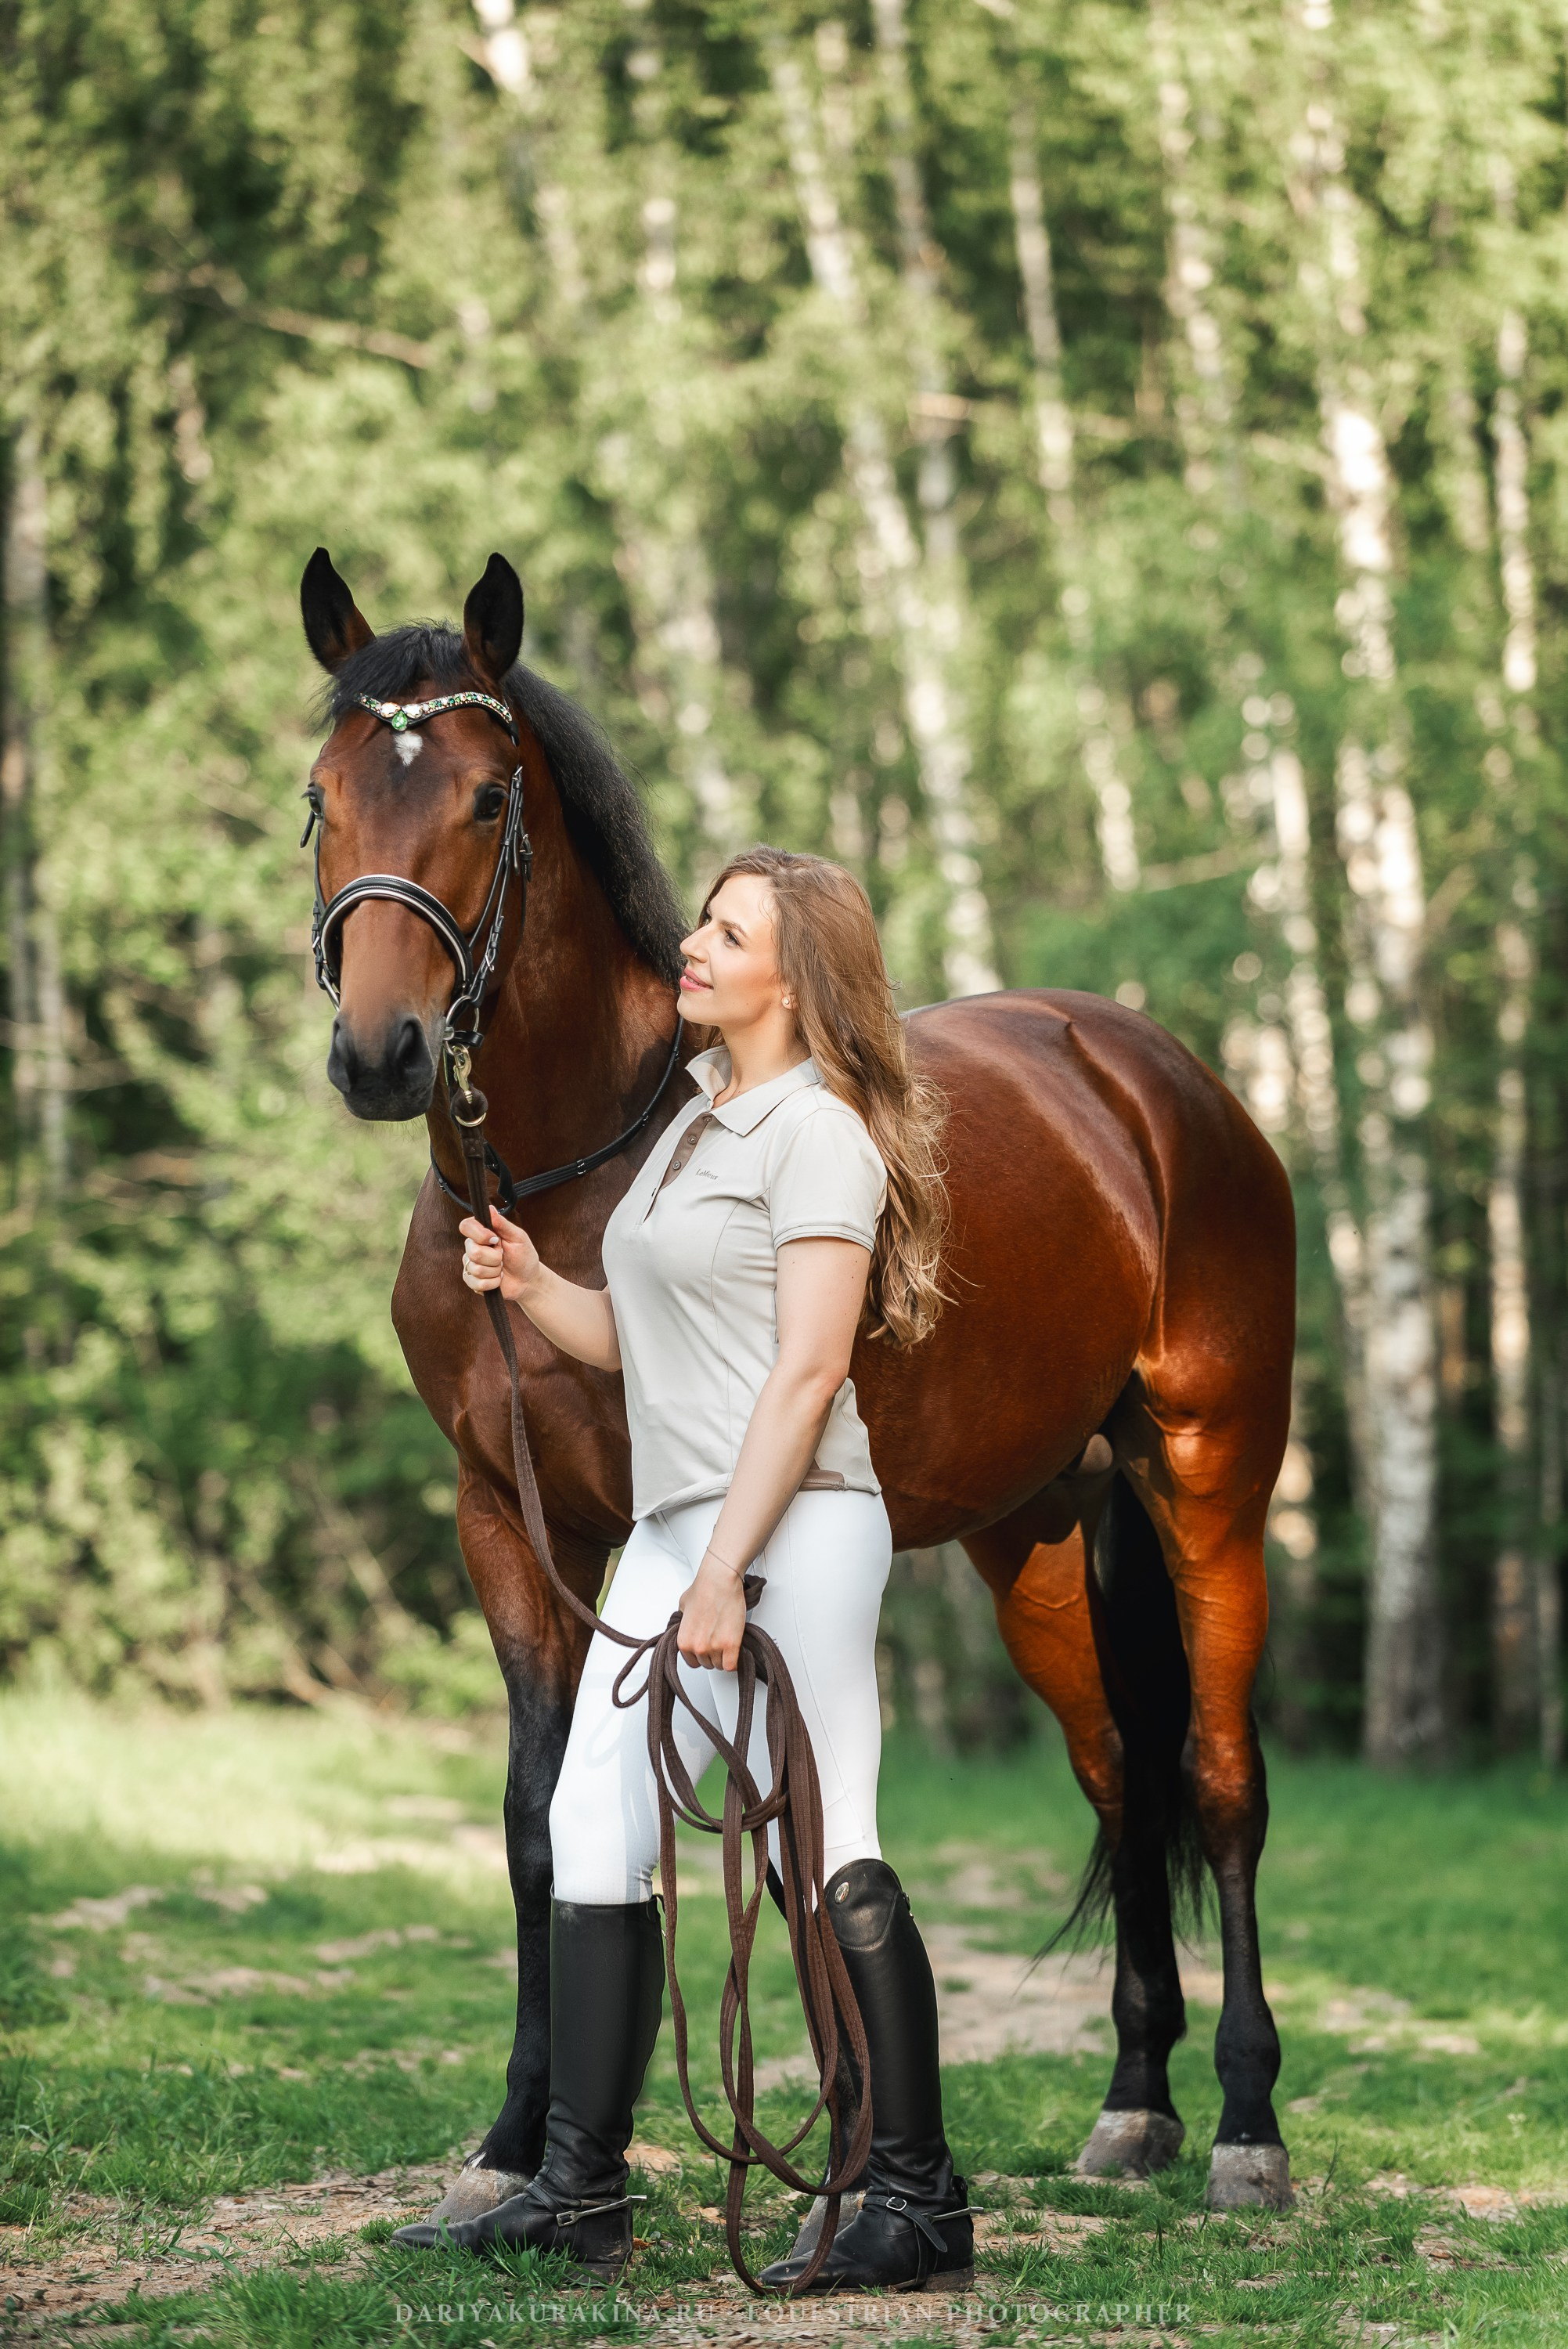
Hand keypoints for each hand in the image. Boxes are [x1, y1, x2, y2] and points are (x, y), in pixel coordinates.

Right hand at [459, 1206, 540, 1303]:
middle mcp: (472, 1247)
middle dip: (494, 1257)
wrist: (528, 1280)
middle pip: (473, 1251)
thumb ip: (503, 1224)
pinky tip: (498, 1279)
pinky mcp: (472, 1281)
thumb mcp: (518, 1237)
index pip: (466, 1226)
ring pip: (476, 1269)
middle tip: (503, 1256)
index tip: (495, 1239)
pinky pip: (477, 1283)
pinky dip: (493, 1283)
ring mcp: (470, 1265)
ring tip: (501, 1268)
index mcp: (481, 1232)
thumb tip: (490, 1208)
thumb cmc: (524, 1256)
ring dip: (495, 1271)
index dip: (479, 1234)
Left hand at [677, 1553, 748, 1672]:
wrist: (719, 1581)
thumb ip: (683, 1622)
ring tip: (726, 1640)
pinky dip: (734, 1661)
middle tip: (718, 1640)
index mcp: (684, 1641)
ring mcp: (714, 1648)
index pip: (692, 1662)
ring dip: (724, 1655)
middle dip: (713, 1654)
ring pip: (720, 1665)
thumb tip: (688, 1624)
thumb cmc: (703, 1589)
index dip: (701, 1655)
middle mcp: (697, 1647)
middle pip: (707, 1664)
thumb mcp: (683, 1607)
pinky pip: (731, 1666)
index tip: (706, 1648)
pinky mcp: (731, 1646)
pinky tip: (734, 1651)